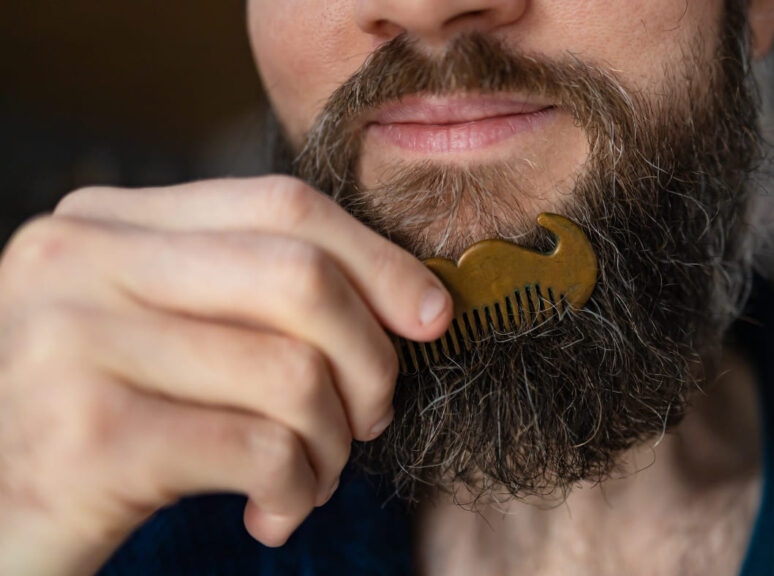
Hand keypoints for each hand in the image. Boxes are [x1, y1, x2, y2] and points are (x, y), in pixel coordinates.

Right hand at [0, 176, 450, 574]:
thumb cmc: (95, 426)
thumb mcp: (155, 335)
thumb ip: (246, 296)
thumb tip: (407, 302)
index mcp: (103, 223)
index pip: (281, 205)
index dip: (378, 260)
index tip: (431, 316)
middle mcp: (77, 263)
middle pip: (300, 277)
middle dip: (370, 359)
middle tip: (369, 419)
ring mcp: (71, 345)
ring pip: (293, 374)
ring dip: (331, 445)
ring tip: (310, 480)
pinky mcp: (88, 440)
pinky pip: (262, 450)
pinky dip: (296, 491)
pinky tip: (272, 514)